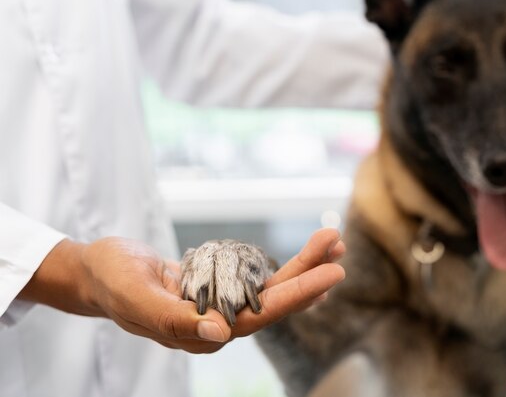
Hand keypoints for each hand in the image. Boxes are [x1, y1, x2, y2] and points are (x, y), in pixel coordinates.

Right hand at [18, 229, 344, 353]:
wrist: (98, 271)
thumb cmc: (111, 282)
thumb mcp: (134, 297)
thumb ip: (174, 320)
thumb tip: (222, 333)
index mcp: (199, 332)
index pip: (258, 316)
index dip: (296, 296)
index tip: (330, 274)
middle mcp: (217, 323)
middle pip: (273, 300)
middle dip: (309, 274)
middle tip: (339, 246)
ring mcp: (220, 304)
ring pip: (270, 286)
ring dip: (302, 264)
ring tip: (332, 240)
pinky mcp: (219, 286)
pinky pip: (257, 276)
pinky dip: (281, 263)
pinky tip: (308, 255)